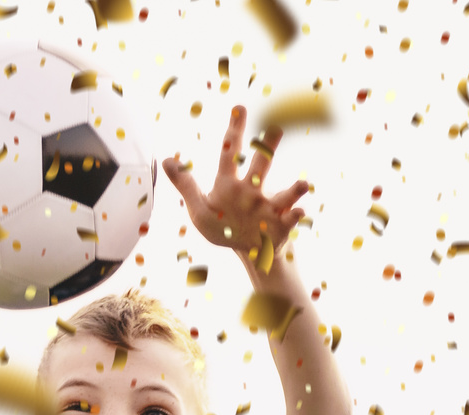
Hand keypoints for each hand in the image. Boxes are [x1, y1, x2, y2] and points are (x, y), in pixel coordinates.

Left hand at [163, 105, 310, 263]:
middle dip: (268, 148)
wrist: (246, 251)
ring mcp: (267, 208)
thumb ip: (186, 186)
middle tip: (276, 128)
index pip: (230, 153)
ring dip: (293, 190)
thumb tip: (165, 160)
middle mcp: (251, 192)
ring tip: (303, 185)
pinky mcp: (280, 226)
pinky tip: (299, 213)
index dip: (235, 130)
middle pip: (260, 166)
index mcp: (229, 184)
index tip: (240, 108)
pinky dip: (295, 215)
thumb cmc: (222, 228)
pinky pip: (289, 219)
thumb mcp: (199, 210)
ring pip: (282, 195)